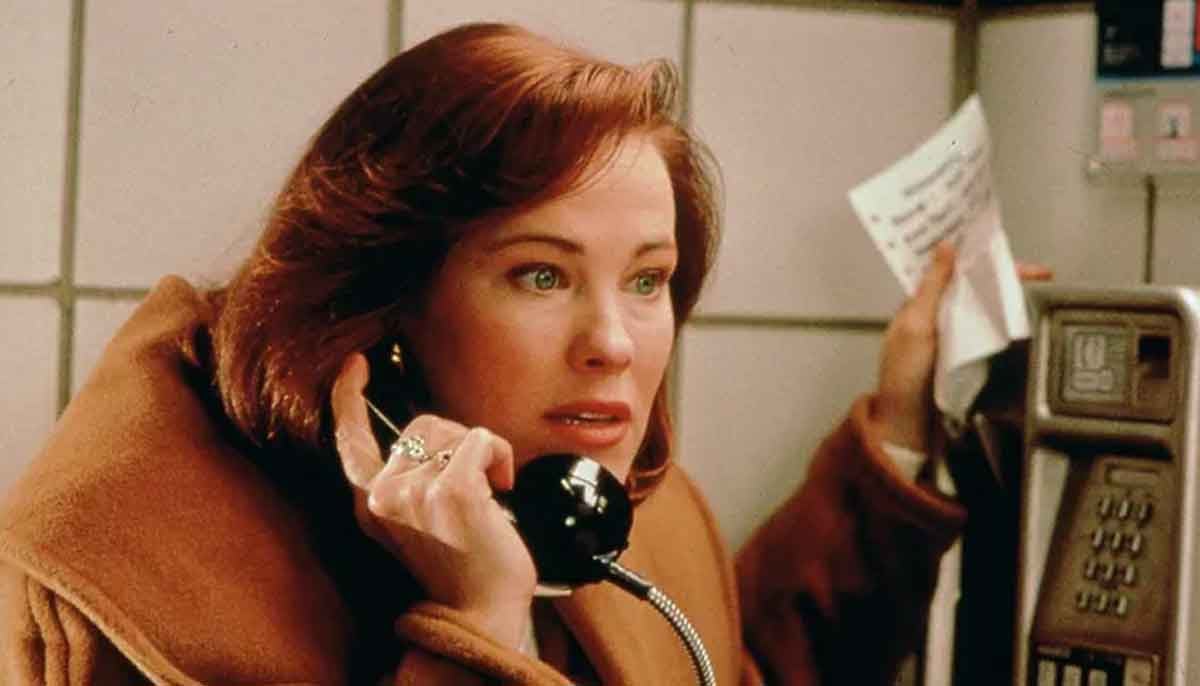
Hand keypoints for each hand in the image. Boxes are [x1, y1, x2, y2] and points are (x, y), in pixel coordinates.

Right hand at [330, 353, 536, 649]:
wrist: (481, 612)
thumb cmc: (464, 567)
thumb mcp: (419, 521)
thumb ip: (410, 481)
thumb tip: (431, 437)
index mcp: (370, 504)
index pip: (350, 440)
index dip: (348, 398)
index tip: (355, 366)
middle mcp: (383, 497)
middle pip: (422, 424)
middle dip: (457, 443)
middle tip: (476, 485)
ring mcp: (414, 493)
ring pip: (453, 430)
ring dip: (481, 452)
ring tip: (488, 494)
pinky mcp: (451, 491)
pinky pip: (480, 439)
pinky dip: (499, 455)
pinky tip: (501, 487)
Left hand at [874, 243, 1052, 450]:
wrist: (910, 425)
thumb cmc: (903, 377)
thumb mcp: (915, 325)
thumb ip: (931, 288)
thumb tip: (945, 247)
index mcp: (920, 303)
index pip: (952, 269)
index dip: (977, 256)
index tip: (1004, 248)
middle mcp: (939, 315)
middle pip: (975, 286)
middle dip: (1005, 276)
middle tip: (1039, 274)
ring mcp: (956, 336)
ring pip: (986, 306)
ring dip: (1010, 296)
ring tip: (1039, 288)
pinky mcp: (970, 356)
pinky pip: (991, 330)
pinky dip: (1008, 321)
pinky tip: (1024, 317)